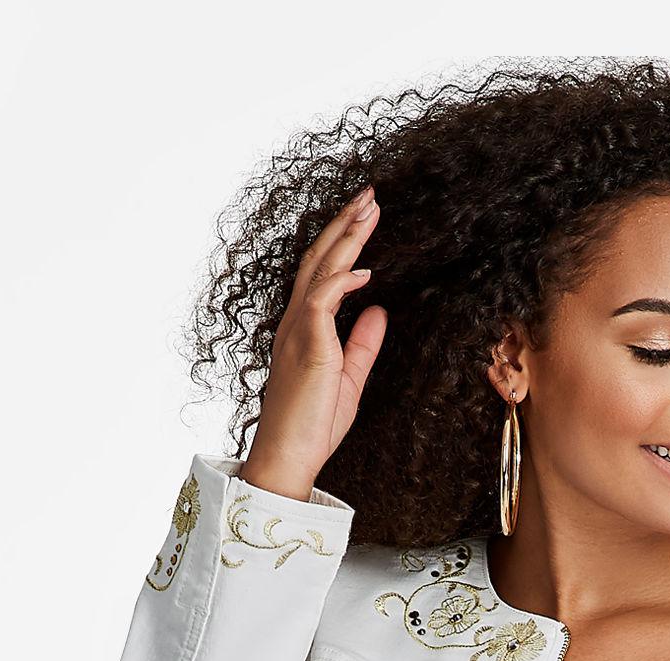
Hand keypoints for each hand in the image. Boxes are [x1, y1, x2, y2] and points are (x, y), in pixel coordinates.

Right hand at [239, 183, 387, 501]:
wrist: (290, 456)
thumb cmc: (313, 425)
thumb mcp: (349, 377)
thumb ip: (363, 343)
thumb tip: (379, 310)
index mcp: (304, 328)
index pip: (323, 273)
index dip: (344, 242)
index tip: (366, 217)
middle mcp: (296, 321)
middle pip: (320, 259)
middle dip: (345, 224)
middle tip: (370, 195)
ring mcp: (298, 329)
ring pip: (321, 269)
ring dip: (346, 238)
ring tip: (369, 209)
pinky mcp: (306, 343)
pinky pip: (322, 299)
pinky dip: (343, 280)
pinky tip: (365, 269)